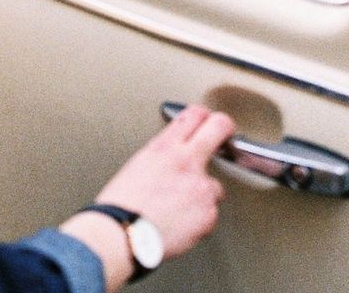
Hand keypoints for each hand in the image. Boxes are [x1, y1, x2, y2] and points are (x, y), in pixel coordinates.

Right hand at [60, 106, 234, 290]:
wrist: (123, 234)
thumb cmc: (122, 205)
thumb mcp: (138, 165)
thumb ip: (163, 156)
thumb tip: (174, 157)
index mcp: (164, 146)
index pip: (193, 115)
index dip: (203, 115)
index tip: (207, 119)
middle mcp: (186, 160)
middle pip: (219, 127)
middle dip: (225, 128)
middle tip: (225, 134)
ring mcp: (200, 185)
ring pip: (216, 184)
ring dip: (204, 194)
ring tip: (181, 207)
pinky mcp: (209, 212)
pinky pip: (210, 213)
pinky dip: (199, 220)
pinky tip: (181, 223)